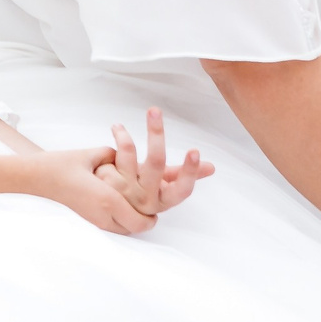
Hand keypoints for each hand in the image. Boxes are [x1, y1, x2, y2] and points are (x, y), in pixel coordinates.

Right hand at [18, 145, 160, 235]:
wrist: (35, 177)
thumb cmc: (60, 165)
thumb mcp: (92, 155)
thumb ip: (114, 156)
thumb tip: (126, 158)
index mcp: (107, 199)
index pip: (141, 221)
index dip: (151, 219)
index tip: (155, 212)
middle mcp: (102, 215)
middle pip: (134, 231)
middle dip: (144, 222)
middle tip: (150, 213)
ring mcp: (93, 220)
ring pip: (123, 231)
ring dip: (131, 222)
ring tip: (135, 210)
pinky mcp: (86, 220)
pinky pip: (111, 227)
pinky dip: (119, 221)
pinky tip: (117, 208)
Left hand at [98, 108, 212, 216]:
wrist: (110, 210)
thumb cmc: (143, 193)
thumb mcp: (164, 187)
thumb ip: (184, 174)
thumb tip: (212, 166)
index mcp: (165, 199)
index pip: (182, 189)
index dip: (190, 171)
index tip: (195, 151)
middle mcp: (147, 198)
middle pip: (156, 162)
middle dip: (156, 134)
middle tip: (155, 110)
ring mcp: (127, 193)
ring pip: (129, 155)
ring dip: (124, 137)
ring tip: (119, 126)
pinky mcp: (108, 187)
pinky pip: (111, 158)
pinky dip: (112, 146)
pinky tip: (114, 136)